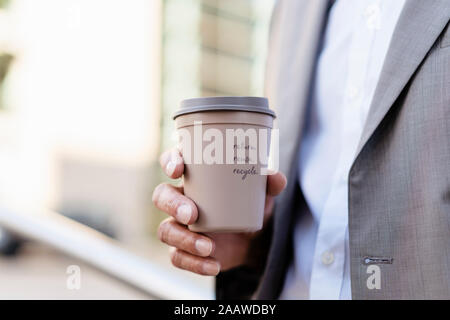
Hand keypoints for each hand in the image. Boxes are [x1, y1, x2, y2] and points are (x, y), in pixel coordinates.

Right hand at [152, 148, 286, 275]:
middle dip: (172, 204)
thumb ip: (270, 183)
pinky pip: (177, 257)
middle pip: (161, 196)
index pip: (172, 162)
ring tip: (208, 247)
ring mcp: (180, 226)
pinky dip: (194, 263)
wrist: (254, 240)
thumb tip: (275, 176)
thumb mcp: (262, 194)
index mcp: (196, 178)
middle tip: (192, 215)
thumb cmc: (250, 205)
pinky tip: (213, 265)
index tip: (177, 169)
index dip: (170, 162)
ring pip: (165, 230)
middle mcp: (182, 199)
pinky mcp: (184, 249)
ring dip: (184, 239)